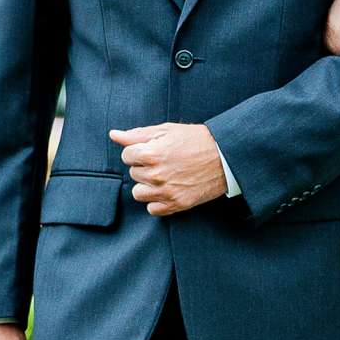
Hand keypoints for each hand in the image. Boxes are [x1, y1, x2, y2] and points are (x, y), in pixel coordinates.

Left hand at [110, 121, 227, 215]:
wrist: (225, 157)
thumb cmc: (195, 140)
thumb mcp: (166, 130)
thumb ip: (137, 134)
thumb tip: (113, 135)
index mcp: (151, 154)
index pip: (127, 156)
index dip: (139, 151)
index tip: (153, 149)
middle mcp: (156, 175)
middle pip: (133, 174)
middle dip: (145, 167)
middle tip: (164, 161)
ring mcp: (166, 192)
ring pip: (139, 193)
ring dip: (148, 185)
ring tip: (165, 176)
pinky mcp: (176, 205)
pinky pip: (152, 209)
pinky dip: (157, 201)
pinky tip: (169, 189)